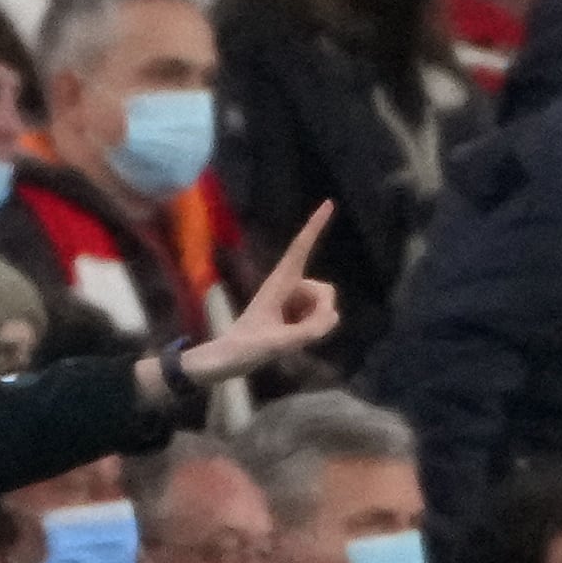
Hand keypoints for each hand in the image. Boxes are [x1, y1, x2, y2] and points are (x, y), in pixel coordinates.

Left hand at [178, 203, 337, 383]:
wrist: (227, 360)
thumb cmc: (245, 348)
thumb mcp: (278, 343)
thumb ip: (310, 330)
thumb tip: (334, 316)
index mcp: (279, 283)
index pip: (300, 248)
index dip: (315, 226)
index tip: (329, 202)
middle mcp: (287, 286)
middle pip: (324, 289)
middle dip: (321, 310)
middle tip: (301, 334)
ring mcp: (291, 300)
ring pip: (322, 305)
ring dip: (315, 322)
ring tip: (290, 338)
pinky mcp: (292, 312)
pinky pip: (317, 316)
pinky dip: (312, 328)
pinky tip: (292, 339)